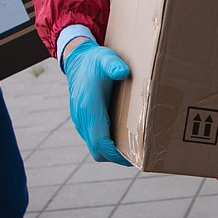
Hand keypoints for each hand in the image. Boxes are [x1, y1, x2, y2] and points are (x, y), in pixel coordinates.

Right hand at [63, 38, 131, 165]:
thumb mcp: (106, 58)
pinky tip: (125, 138)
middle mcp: (82, 118)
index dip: (115, 154)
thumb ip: (114, 64)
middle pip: (97, 151)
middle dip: (117, 158)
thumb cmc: (95, 61)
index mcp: (89, 108)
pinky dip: (108, 144)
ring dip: (112, 152)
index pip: (99, 141)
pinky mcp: (83, 122)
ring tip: (135, 150)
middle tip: (139, 157)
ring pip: (95, 148)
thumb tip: (122, 72)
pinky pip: (94, 140)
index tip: (133, 159)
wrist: (78, 60)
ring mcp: (81, 121)